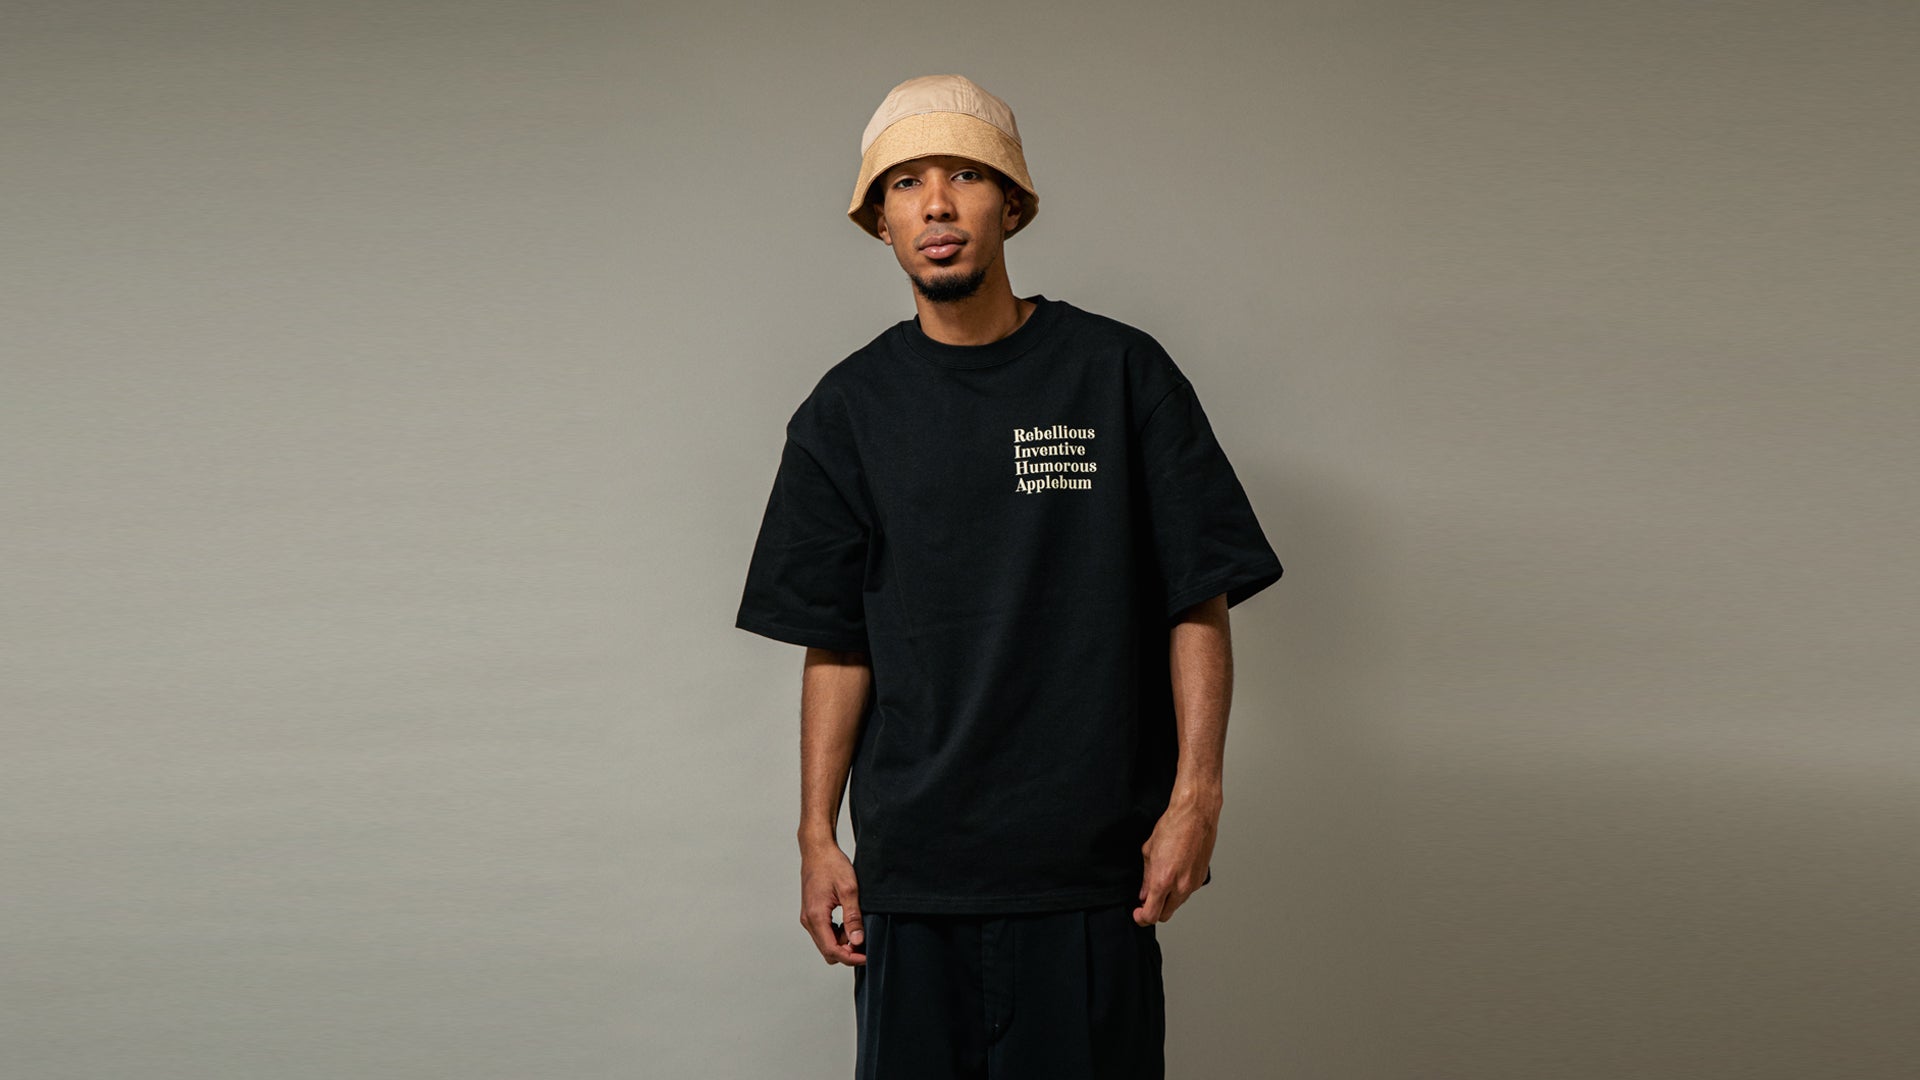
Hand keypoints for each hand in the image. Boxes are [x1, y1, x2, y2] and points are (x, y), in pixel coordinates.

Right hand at [800, 841, 865, 965]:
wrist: (817, 850)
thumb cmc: (832, 865)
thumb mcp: (849, 889)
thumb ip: (853, 917)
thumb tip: (857, 941)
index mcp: (816, 916)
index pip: (831, 949)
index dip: (850, 957)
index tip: (866, 956)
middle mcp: (808, 920)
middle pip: (827, 950)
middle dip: (847, 952)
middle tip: (865, 943)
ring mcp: (808, 917)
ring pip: (825, 943)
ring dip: (842, 943)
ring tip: (858, 929)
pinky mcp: (811, 913)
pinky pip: (824, 933)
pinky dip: (837, 935)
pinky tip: (849, 924)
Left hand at [1134, 799, 1217, 925]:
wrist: (1195, 815)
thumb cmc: (1173, 827)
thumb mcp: (1149, 852)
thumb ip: (1146, 878)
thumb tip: (1143, 894)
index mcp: (1163, 880)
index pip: (1151, 915)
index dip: (1141, 918)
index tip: (1137, 912)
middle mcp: (1180, 886)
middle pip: (1165, 915)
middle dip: (1154, 911)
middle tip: (1146, 901)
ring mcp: (1193, 884)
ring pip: (1177, 905)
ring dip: (1167, 901)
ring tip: (1160, 883)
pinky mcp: (1201, 878)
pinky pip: (1187, 893)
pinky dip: (1178, 890)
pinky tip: (1174, 875)